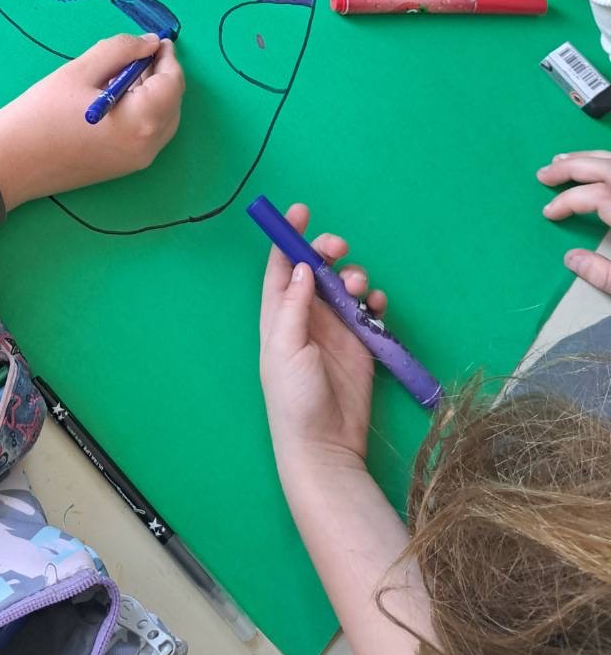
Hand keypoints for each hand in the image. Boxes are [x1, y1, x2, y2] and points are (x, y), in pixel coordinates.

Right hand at [0, 33, 183, 210]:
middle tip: (138, 53)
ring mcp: (138, 161)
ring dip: (154, 93)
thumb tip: (149, 43)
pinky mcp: (124, 168)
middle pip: (173, 102)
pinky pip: (148, 134)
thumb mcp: (81, 71)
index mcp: (141, 120)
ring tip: (125, 73)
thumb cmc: (42, 113)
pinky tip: (118, 97)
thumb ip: (121, 50)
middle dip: (162, 74)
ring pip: (163, 119)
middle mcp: (148, 146)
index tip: (155, 39)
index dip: (167, 57)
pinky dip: (144, 111)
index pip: (173, 82)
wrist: (10, 163)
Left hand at [260, 202, 387, 471]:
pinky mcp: (361, 343)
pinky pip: (369, 310)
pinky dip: (374, 301)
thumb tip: (301, 266)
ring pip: (345, 285)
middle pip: (317, 269)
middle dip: (328, 251)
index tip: (299, 211)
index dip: (287, 237)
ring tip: (359, 288)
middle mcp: (306, 316)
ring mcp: (335, 328)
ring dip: (354, 276)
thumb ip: (294, 306)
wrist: (325, 444)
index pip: (280, 267)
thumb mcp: (285, 348)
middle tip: (338, 245)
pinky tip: (376, 305)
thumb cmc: (294, 397)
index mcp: (279, 314)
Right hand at [538, 152, 610, 292]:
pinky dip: (604, 159)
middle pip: (599, 167)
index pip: (591, 196)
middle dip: (568, 167)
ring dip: (586, 157)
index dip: (564, 202)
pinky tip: (596, 164)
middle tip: (543, 173)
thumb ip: (602, 273)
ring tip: (562, 160)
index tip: (548, 213)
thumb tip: (571, 259)